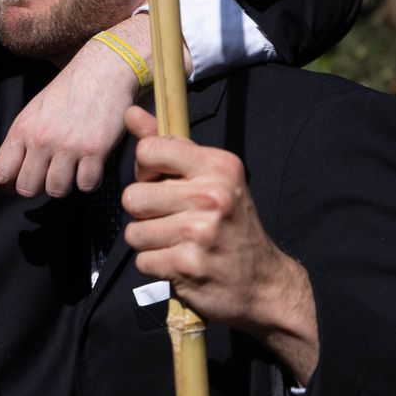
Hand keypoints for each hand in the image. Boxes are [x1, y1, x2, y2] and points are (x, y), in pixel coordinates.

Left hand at [0, 12, 161, 197]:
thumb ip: (23, 140)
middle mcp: (42, 139)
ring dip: (64, 185)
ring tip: (71, 169)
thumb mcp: (35, 110)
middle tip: (48, 175)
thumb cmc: (69, 90)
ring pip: (56, 191)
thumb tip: (11, 173)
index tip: (16, 184)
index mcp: (22, 128)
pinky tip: (90, 166)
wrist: (104, 70)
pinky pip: (86, 185)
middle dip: (37, 187)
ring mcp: (68, 146)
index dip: (7, 184)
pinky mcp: (95, 150)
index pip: (0, 172)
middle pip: (27, 188)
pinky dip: (89, 181)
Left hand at [121, 106, 318, 382]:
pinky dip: (156, 266)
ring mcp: (201, 232)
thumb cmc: (230, 223)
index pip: (149, 151)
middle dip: (144, 213)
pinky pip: (142, 261)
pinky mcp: (189, 265)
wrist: (263, 282)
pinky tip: (180, 263)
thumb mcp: (210, 178)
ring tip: (176, 243)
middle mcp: (212, 196)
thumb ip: (168, 146)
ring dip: (149, 243)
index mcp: (219, 166)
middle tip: (171, 220)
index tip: (163, 183)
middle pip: (133, 197)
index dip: (146, 171)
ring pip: (133, 233)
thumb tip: (131, 113)